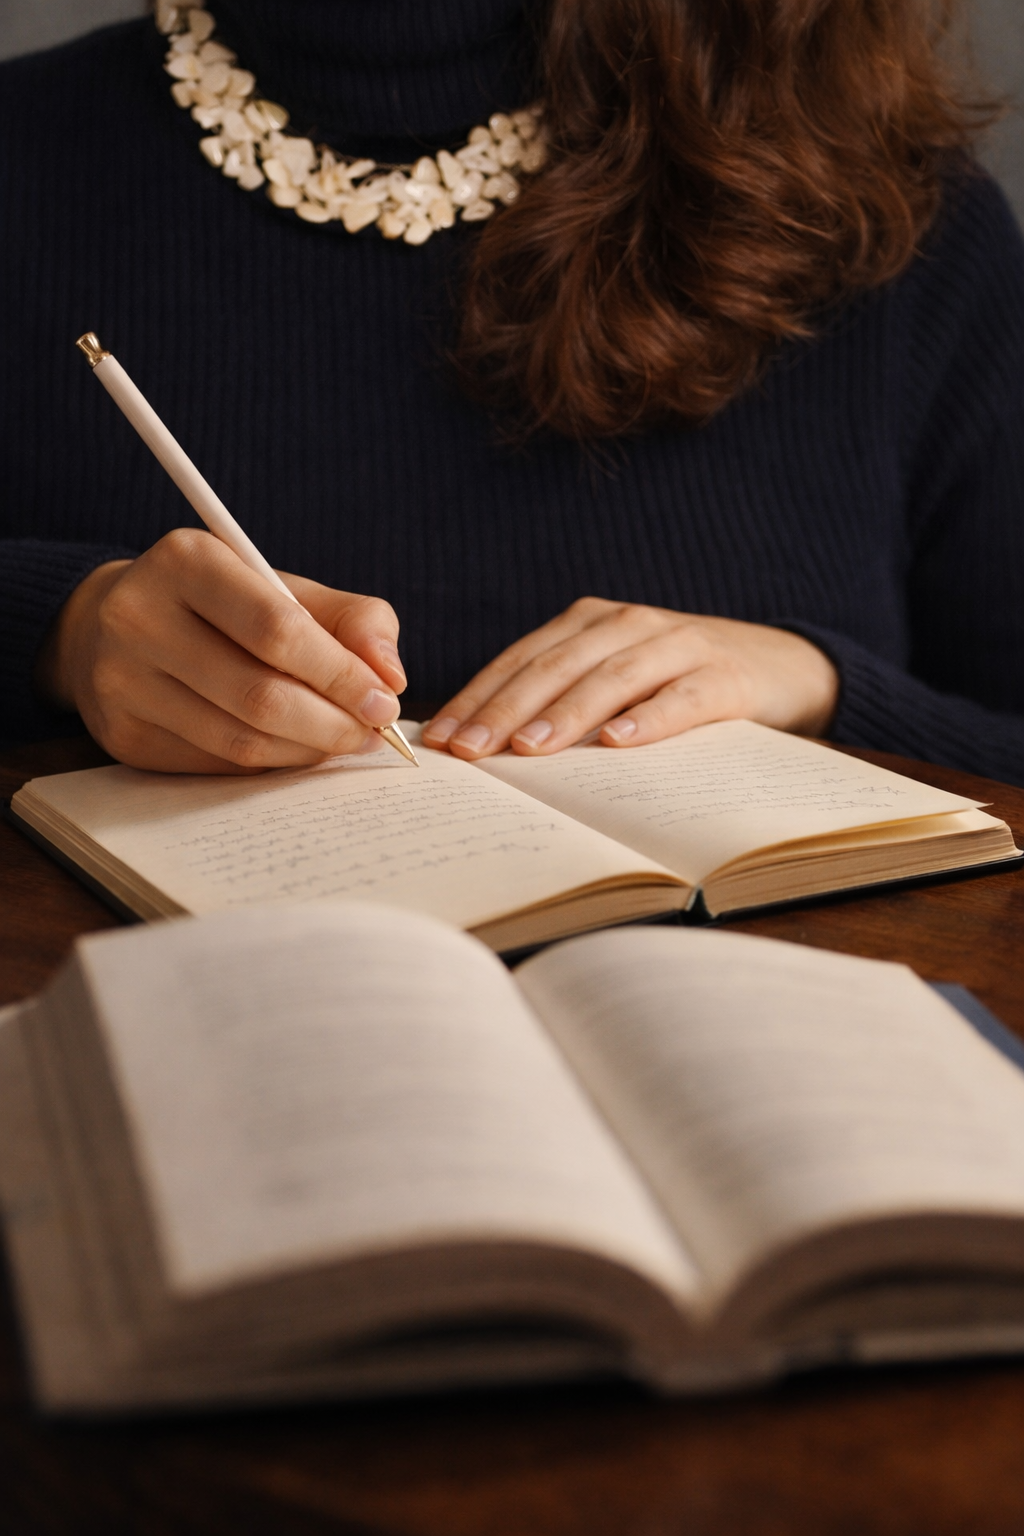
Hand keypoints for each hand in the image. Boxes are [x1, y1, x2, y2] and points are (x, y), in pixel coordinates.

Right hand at [34, 529, 405, 772]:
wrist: (113, 624)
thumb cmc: (221, 604)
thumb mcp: (284, 587)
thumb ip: (351, 619)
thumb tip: (391, 676)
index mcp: (186, 562)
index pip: (277, 630)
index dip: (341, 674)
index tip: (385, 700)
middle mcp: (140, 619)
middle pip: (259, 695)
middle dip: (332, 723)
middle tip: (371, 732)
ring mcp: (123, 682)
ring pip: (240, 741)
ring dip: (306, 750)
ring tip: (342, 740)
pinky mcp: (124, 736)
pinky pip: (218, 765)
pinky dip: (270, 763)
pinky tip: (294, 748)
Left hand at [422, 598, 837, 758]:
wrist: (781, 664)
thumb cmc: (676, 681)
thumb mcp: (614, 678)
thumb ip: (559, 698)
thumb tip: (482, 747)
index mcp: (589, 622)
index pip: (521, 660)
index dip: (478, 697)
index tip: (441, 739)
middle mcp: (627, 624)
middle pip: (555, 667)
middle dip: (505, 709)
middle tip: (469, 752)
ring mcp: (678, 646)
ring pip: (610, 678)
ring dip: (565, 714)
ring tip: (528, 749)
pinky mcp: (724, 677)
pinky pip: (681, 699)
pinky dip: (649, 719)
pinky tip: (618, 742)